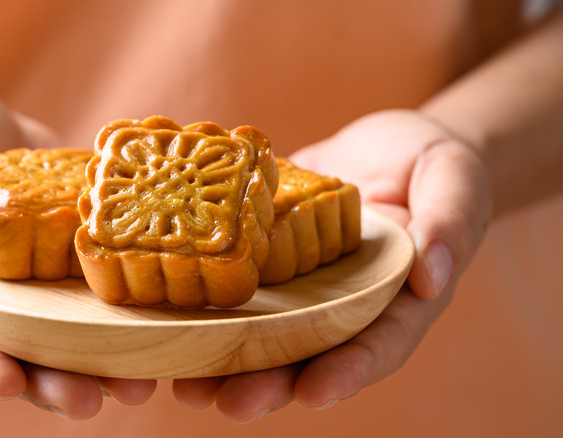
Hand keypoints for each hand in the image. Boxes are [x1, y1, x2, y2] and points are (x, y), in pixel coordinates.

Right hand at [0, 79, 155, 418]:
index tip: (7, 381)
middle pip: (12, 358)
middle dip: (50, 384)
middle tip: (88, 402)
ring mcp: (29, 292)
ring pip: (61, 340)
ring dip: (97, 366)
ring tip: (138, 385)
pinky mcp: (66, 268)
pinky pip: (93, 297)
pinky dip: (123, 317)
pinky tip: (160, 329)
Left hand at [171, 109, 492, 422]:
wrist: (386, 144)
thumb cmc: (432, 162)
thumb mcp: (454, 180)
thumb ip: (450, 222)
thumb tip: (433, 276)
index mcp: (394, 300)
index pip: (376, 344)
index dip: (346, 371)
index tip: (313, 393)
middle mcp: (342, 305)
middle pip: (308, 354)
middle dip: (270, 383)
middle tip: (230, 403)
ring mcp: (301, 288)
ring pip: (264, 334)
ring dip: (226, 362)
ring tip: (186, 384)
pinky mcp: (268, 262)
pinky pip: (238, 288)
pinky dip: (206, 309)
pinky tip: (168, 322)